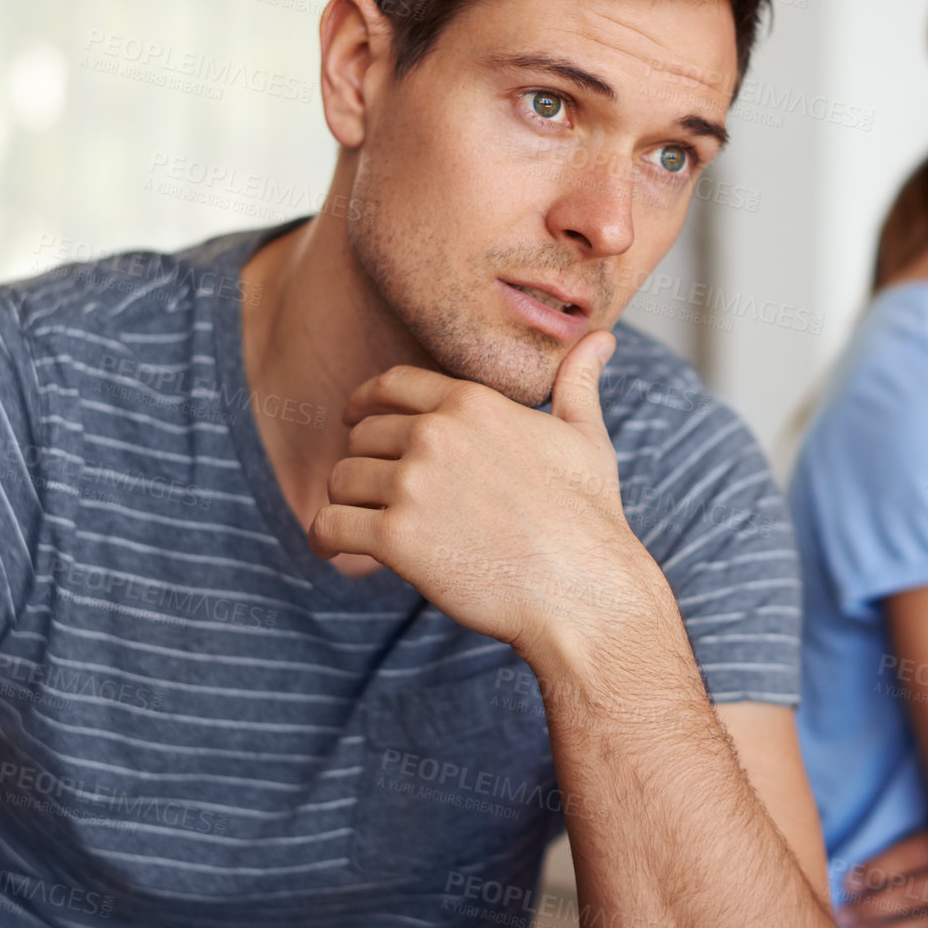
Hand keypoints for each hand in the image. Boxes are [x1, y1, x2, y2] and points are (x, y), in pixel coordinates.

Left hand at [310, 330, 657, 653]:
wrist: (583, 589)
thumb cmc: (588, 516)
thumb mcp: (585, 437)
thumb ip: (577, 383)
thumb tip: (602, 338)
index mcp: (472, 402)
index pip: (392, 385)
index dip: (365, 401)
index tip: (352, 417)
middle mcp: (435, 434)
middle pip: (362, 436)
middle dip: (364, 463)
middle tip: (374, 493)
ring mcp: (412, 484)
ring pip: (341, 479)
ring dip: (346, 502)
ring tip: (358, 524)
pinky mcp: (396, 537)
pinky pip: (330, 526)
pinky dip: (324, 539)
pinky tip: (332, 550)